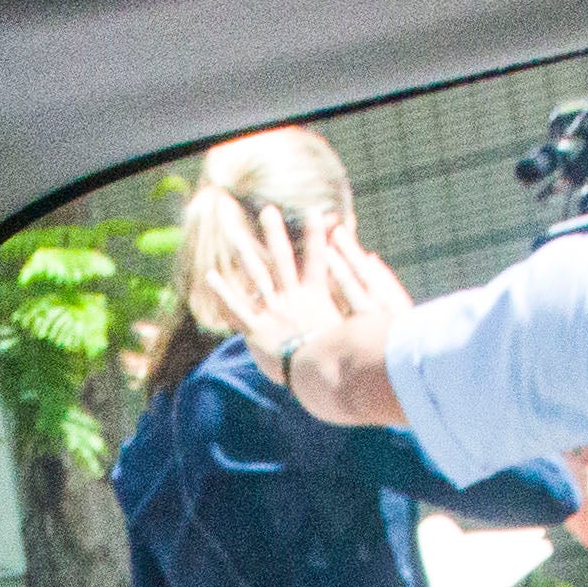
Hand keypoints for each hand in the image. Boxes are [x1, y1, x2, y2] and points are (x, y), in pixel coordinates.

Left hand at [210, 207, 357, 388]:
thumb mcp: (355, 325)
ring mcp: (272, 311)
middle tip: (268, 210)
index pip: (318, 258)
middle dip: (274, 233)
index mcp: (316, 297)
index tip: (316, 212)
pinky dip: (223, 290)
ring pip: (256, 275)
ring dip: (245, 252)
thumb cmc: (342, 355)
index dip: (317, 234)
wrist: (318, 375)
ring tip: (234, 232)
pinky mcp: (256, 330)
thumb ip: (361, 303)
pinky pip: (236, 307)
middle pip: (282, 258)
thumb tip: (377, 283)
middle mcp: (292, 298)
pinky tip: (210, 275)